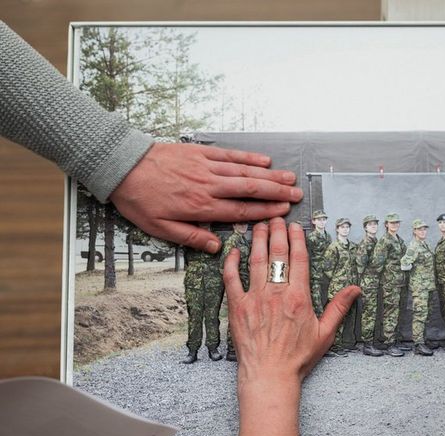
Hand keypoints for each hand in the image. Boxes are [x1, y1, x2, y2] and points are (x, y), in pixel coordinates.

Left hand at [110, 143, 302, 252]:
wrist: (121, 166)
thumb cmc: (139, 200)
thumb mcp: (159, 228)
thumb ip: (190, 237)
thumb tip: (216, 247)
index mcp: (200, 207)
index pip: (240, 211)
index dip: (265, 212)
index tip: (283, 212)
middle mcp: (209, 186)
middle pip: (250, 190)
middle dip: (276, 193)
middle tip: (297, 195)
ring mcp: (206, 167)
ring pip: (244, 172)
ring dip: (268, 175)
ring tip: (289, 178)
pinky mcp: (200, 153)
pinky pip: (229, 155)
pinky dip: (248, 157)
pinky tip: (264, 160)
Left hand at [223, 219, 359, 435]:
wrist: (269, 375)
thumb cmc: (297, 357)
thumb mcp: (325, 333)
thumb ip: (339, 307)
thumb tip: (355, 289)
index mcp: (299, 297)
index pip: (298, 260)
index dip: (297, 239)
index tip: (295, 227)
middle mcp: (276, 293)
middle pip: (277, 254)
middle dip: (276, 233)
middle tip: (275, 218)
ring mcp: (255, 298)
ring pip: (255, 261)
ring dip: (257, 240)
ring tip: (258, 226)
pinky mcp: (238, 307)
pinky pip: (232, 280)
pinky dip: (231, 263)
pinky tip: (234, 251)